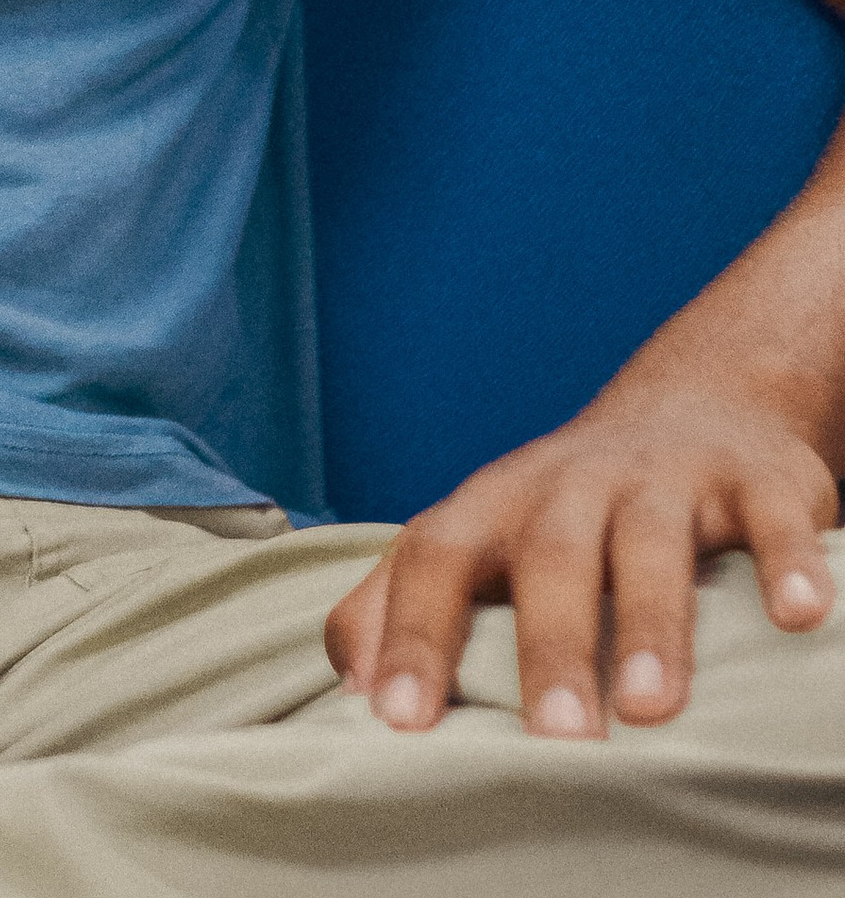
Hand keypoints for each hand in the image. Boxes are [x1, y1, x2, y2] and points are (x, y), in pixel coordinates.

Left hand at [325, 379, 839, 736]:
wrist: (691, 406)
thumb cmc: (565, 509)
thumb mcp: (482, 539)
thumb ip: (400, 600)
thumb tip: (345, 681)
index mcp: (495, 506)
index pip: (435, 557)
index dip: (412, 632)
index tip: (398, 720)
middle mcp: (573, 484)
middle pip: (551, 556)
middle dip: (548, 645)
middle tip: (555, 737)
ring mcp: (665, 478)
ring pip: (651, 542)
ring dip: (653, 622)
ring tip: (651, 706)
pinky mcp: (754, 480)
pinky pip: (772, 520)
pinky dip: (787, 565)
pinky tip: (799, 618)